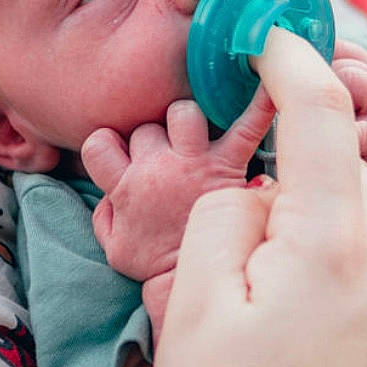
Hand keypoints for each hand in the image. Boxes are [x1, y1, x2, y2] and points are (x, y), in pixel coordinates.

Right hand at [81, 88, 274, 283]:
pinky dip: (259, 105)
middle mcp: (154, 169)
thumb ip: (105, 214)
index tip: (121, 152)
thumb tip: (109, 194)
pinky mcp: (225, 166)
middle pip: (147, 126)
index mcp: (124, 187)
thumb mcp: (114, 246)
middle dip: (157, 133)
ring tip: (198, 132)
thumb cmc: (156, 265)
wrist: (192, 282)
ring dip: (189, 117)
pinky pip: (245, 127)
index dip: (109, 143)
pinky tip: (268, 84)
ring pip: (182, 113)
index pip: (99, 144)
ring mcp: (191, 164)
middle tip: (170, 152)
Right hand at [155, 27, 366, 366]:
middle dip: (289, 191)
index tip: (268, 38)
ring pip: (362, 241)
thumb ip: (221, 225)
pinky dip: (338, 296)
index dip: (292, 63)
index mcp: (339, 241)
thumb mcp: (193, 316)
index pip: (320, 116)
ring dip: (312, 250)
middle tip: (228, 262)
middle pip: (342, 183)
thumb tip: (256, 199)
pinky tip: (298, 366)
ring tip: (258, 331)